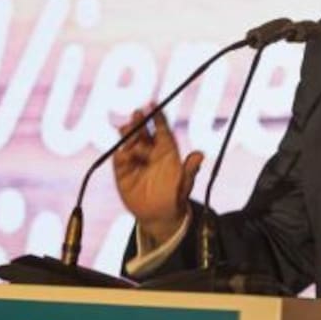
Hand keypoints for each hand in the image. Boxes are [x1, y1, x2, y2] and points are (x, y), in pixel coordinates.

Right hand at [111, 107, 202, 242]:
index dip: (157, 116)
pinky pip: (120, 160)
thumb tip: (200, 155)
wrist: (159, 215)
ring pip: (129, 143)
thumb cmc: (175, 195)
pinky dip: (120, 155)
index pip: (161, 129)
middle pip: (143, 132)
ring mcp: (135, 160)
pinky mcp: (123, 171)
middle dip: (140, 122)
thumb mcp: (185, 184)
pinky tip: (122, 152)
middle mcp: (149, 151)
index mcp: (166, 150)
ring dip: (127, 135)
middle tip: (137, 113)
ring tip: (126, 130)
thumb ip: (190, 170)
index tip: (153, 104)